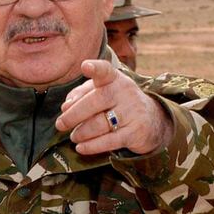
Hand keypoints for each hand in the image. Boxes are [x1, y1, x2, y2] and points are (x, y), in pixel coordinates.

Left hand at [55, 59, 173, 155]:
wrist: (153, 121)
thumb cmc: (117, 103)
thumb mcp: (101, 92)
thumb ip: (81, 94)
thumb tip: (65, 106)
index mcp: (114, 79)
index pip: (105, 71)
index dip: (95, 68)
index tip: (85, 66)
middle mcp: (125, 92)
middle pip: (95, 102)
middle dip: (73, 115)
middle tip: (60, 125)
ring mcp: (132, 112)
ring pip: (100, 123)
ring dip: (81, 132)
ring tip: (74, 136)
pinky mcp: (135, 132)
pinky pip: (109, 141)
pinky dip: (91, 146)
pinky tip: (80, 148)